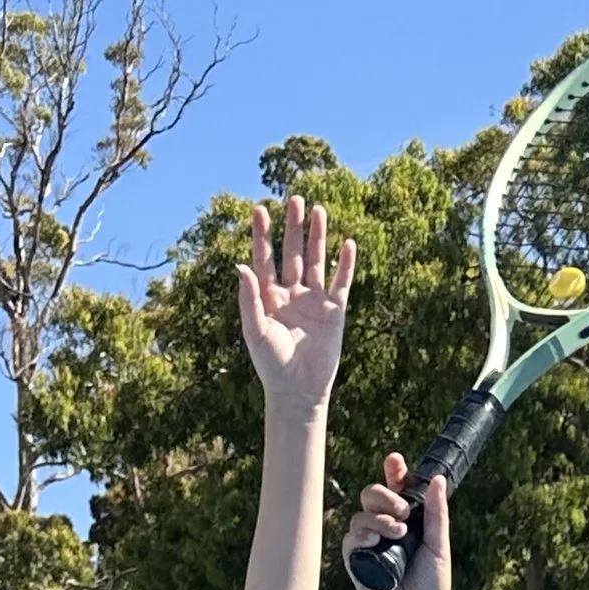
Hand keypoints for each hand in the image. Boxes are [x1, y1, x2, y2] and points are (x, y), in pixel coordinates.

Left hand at [238, 196, 354, 416]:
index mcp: (268, 296)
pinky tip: (348, 243)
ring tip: (318, 209)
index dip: (262, 235)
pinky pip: (341, 283)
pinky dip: (346, 264)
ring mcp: (314, 301)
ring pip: (317, 261)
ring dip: (318, 237)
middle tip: (294, 198)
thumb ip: (248, 298)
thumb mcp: (255, 330)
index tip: (259, 210)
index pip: (264, 259)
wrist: (298, 391)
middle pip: (293, 253)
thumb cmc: (271, 364)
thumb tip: (240, 265)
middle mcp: (291, 294)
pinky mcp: (334, 312)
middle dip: (293, 227)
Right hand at [342, 460, 450, 589]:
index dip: (394, 472)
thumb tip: (438, 480)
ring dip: (378, 517)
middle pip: (373, 494)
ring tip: (397, 532)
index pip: (397, 488)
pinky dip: (362, 534)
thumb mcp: (439, 546)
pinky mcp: (356, 559)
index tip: (395, 461)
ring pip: (361, 513)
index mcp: (407, 519)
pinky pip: (351, 537)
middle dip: (386, 496)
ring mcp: (369, 542)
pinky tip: (374, 540)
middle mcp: (386, 526)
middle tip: (404, 512)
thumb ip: (436, 513)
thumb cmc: (430, 586)